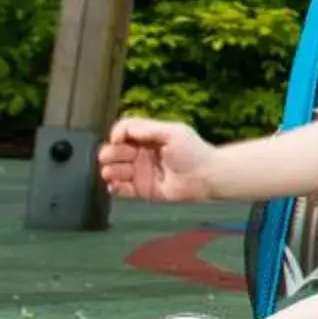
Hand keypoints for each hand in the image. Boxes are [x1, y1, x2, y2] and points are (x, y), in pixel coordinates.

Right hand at [99, 117, 219, 202]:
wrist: (206, 177)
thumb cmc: (194, 152)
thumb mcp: (173, 132)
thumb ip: (147, 129)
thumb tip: (119, 134)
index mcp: (147, 137)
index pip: (121, 132)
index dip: (116, 135)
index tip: (118, 141)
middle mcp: (140, 154)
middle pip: (112, 151)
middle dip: (111, 154)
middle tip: (126, 158)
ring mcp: (139, 172)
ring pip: (111, 170)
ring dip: (111, 171)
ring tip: (124, 173)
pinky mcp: (141, 190)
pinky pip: (119, 190)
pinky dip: (113, 187)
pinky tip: (117, 186)